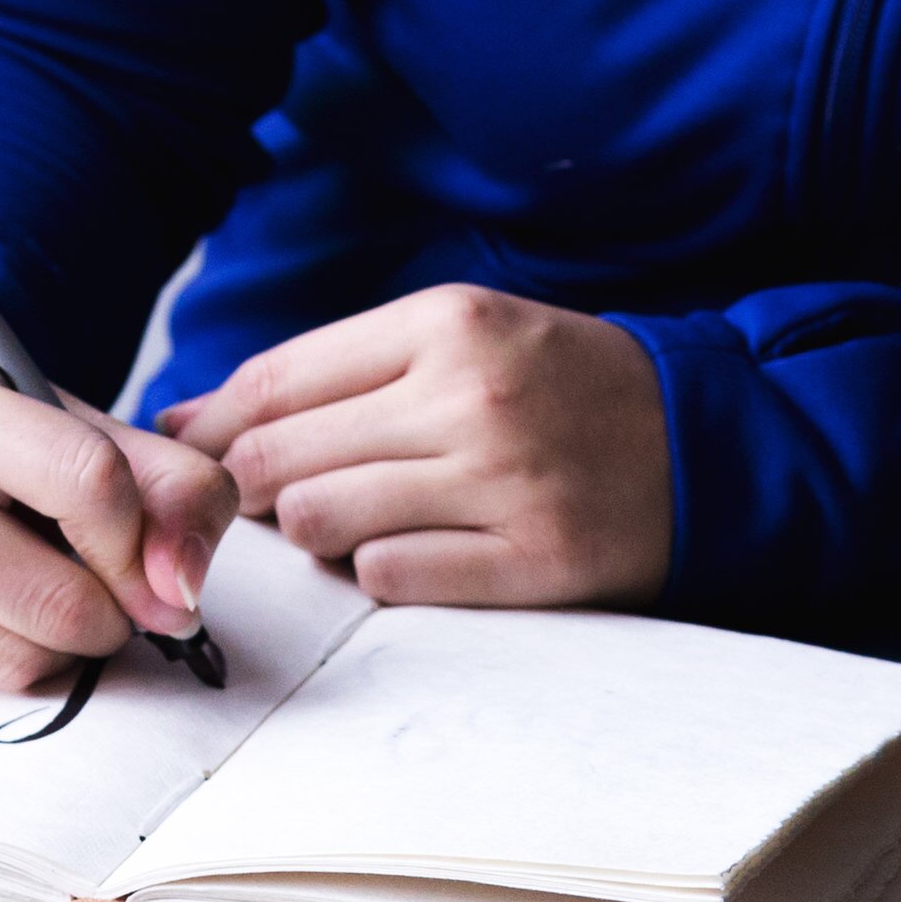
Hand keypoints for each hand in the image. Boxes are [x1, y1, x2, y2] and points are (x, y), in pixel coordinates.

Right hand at [0, 333, 239, 686]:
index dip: (143, 540)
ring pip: (11, 660)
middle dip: (108, 612)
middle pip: (54, 600)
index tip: (151, 562)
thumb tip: (182, 594)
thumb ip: (160, 481)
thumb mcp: (56, 414)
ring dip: (53, 644)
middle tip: (94, 584)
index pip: (87, 482)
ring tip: (25, 586)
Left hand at [159, 286, 669, 606]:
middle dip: (250, 492)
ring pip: (322, 522)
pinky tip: (406, 553)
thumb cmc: (562, 389)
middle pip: (281, 458)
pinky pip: (390, 579)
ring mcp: (505, 482)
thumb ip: (340, 369)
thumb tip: (196, 418)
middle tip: (265, 506)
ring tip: (346, 523)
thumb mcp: (467, 337)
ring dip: (313, 534)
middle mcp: (473, 396)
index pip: (274, 382)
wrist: (710, 444)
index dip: (211, 428)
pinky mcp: (533, 560)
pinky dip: (377, 573)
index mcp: (448, 322)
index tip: (190, 454)